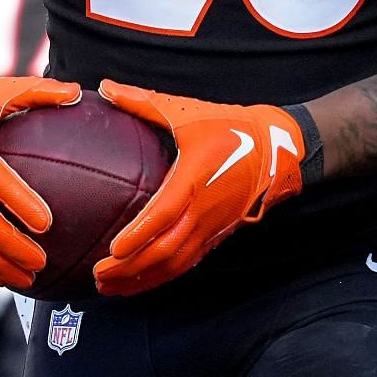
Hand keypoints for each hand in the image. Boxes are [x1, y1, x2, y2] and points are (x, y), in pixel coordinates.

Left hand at [93, 80, 306, 296]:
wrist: (277, 148)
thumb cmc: (230, 127)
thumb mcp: (187, 111)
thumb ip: (143, 102)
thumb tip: (105, 88)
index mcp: (193, 180)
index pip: (162, 216)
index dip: (138, 235)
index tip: (113, 249)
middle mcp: (203, 210)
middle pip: (164, 250)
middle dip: (130, 268)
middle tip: (98, 275)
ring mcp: (212, 227)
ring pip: (175, 264)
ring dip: (142, 279)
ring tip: (110, 288)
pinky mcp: (217, 235)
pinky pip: (187, 263)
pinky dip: (162, 276)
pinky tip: (141, 281)